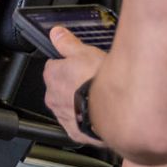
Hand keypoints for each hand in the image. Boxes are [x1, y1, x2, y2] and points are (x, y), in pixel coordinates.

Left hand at [43, 27, 106, 145]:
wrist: (114, 110)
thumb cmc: (99, 80)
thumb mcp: (85, 52)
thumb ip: (67, 43)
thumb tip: (56, 34)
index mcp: (52, 75)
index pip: (53, 67)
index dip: (68, 65)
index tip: (79, 65)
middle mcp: (53, 98)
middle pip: (60, 88)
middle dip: (73, 85)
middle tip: (92, 81)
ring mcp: (63, 117)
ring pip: (68, 107)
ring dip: (79, 103)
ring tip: (98, 98)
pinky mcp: (75, 132)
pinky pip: (78, 124)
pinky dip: (86, 120)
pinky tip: (99, 114)